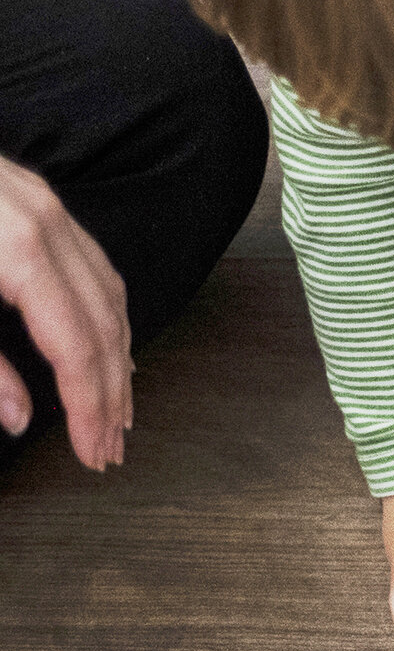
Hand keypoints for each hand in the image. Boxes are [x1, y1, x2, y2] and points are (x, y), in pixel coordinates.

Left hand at [0, 156, 129, 468]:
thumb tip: (18, 414)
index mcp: (18, 251)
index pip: (75, 348)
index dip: (88, 408)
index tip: (92, 450)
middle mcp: (46, 225)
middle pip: (104, 325)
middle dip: (112, 394)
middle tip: (110, 446)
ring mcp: (47, 207)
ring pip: (110, 295)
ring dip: (118, 358)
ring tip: (117, 406)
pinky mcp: (38, 200)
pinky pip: (94, 265)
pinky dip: (107, 314)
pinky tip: (106, 342)